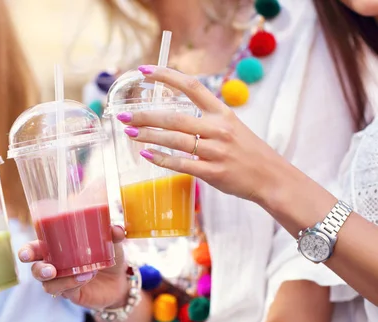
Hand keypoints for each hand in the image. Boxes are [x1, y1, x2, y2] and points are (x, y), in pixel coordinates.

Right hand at [18, 226, 130, 309]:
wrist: (120, 280)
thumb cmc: (108, 256)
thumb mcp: (112, 243)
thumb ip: (113, 234)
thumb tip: (116, 229)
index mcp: (57, 249)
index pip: (35, 249)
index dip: (27, 251)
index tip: (25, 254)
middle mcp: (55, 266)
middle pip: (35, 269)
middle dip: (38, 270)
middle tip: (50, 270)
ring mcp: (62, 282)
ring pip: (47, 285)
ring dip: (60, 280)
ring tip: (80, 272)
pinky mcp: (72, 294)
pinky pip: (65, 291)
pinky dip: (73, 284)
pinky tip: (86, 276)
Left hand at [117, 65, 288, 203]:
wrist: (271, 178)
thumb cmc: (247, 152)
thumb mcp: (232, 126)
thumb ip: (206, 118)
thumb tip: (174, 115)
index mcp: (223, 112)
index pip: (191, 86)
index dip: (166, 76)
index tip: (143, 71)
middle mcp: (219, 128)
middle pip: (175, 117)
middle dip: (145, 115)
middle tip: (123, 115)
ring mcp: (216, 151)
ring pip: (175, 139)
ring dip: (148, 135)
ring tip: (130, 132)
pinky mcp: (213, 172)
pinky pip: (181, 163)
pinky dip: (161, 159)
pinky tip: (146, 155)